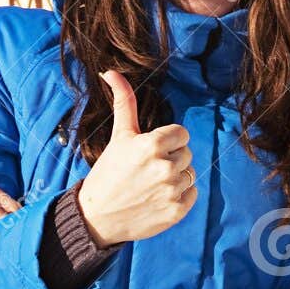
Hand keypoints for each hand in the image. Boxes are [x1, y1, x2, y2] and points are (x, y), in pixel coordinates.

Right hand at [76, 70, 196, 247]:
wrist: (97, 216)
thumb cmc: (108, 173)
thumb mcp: (118, 136)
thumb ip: (124, 102)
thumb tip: (110, 71)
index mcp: (152, 144)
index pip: (182, 134)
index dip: (168, 141)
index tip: (151, 152)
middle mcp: (164, 167)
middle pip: (186, 154)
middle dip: (171, 159)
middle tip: (147, 171)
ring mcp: (171, 191)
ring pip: (189, 174)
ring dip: (175, 178)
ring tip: (151, 186)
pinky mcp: (175, 211)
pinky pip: (192, 194)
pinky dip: (179, 197)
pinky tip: (157, 199)